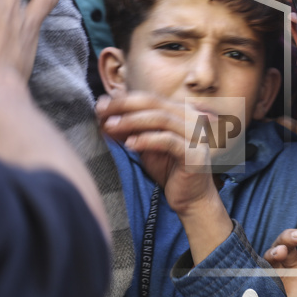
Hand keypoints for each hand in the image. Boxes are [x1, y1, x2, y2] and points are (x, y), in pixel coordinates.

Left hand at [99, 91, 232, 261]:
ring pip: (161, 119)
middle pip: (154, 103)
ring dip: (132, 121)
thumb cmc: (169, 170)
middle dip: (124, 105)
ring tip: (110, 126)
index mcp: (181, 112)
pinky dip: (147, 140)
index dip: (123, 99)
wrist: (191, 198)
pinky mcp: (195, 153)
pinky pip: (168, 141)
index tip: (101, 105)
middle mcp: (192, 118)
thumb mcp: (146, 145)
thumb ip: (132, 129)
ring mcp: (196, 135)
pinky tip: (129, 144)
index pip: (149, 98)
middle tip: (101, 111)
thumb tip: (105, 113)